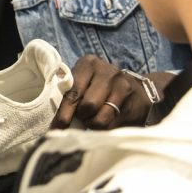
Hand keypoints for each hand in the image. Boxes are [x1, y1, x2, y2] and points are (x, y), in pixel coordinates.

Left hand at [51, 55, 173, 129]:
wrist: (136, 93)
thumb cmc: (99, 89)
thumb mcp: (84, 84)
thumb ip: (70, 95)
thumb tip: (55, 122)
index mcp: (88, 64)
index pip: (73, 91)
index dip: (64, 112)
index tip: (57, 127)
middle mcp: (107, 71)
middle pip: (87, 105)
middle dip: (81, 117)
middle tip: (81, 119)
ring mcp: (122, 86)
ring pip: (99, 118)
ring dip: (92, 124)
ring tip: (92, 120)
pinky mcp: (133, 102)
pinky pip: (112, 124)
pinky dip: (104, 129)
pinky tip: (106, 122)